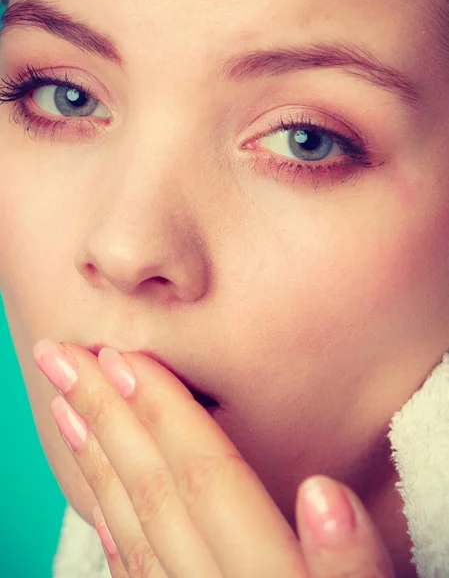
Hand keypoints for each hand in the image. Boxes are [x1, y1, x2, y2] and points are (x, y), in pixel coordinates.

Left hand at [33, 338, 395, 577]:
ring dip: (92, 457)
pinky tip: (94, 493)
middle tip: (61, 358)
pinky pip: (130, 573)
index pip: (203, 477)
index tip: (123, 354)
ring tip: (62, 404)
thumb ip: (352, 573)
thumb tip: (324, 496)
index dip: (163, 411)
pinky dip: (107, 522)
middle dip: (104, 415)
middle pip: (152, 490)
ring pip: (126, 525)